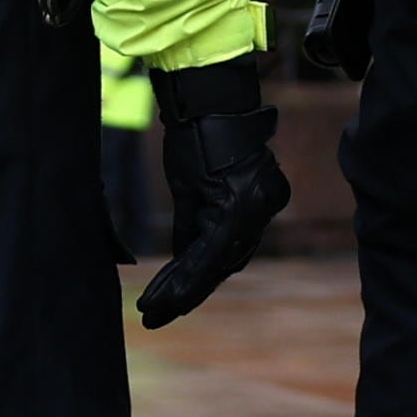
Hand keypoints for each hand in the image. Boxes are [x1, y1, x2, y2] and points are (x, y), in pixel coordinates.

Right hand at [135, 52, 289, 328]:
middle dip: (190, 293)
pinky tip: (164, 296)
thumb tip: (182, 258)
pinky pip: (208, 255)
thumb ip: (192, 223)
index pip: (228, 250)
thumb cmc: (199, 133)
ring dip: (182, 291)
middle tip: (160, 315)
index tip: (175, 300)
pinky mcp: (235, 209)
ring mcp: (252, 210)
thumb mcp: (193, 184)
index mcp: (257, 200)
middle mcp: (262, 209)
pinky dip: (184, 278)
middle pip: (223, 264)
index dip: (201, 278)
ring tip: (154, 311)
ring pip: (214, 266)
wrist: (205, 100)